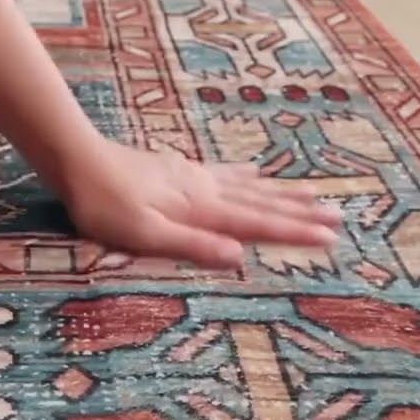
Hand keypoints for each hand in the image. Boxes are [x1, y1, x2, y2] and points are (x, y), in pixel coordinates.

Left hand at [47, 139, 341, 269]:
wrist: (80, 162)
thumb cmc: (105, 206)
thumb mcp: (146, 235)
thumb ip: (193, 245)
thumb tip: (240, 257)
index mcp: (203, 210)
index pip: (259, 224)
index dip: (296, 232)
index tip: (332, 237)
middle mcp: (206, 191)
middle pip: (263, 203)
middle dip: (302, 213)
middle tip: (340, 217)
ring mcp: (194, 177)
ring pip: (249, 186)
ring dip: (283, 193)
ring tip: (314, 194)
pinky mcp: (178, 170)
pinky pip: (223, 172)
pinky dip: (245, 174)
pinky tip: (255, 171)